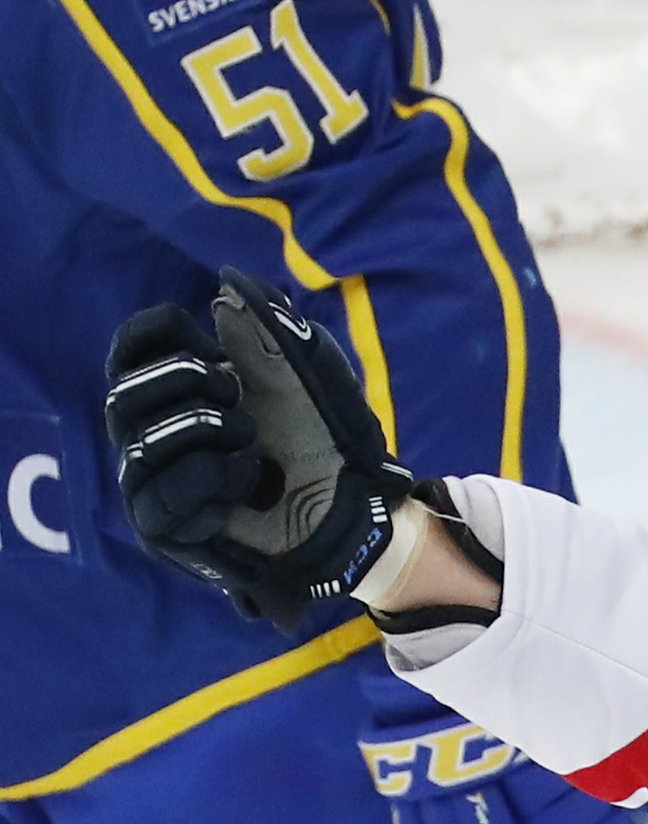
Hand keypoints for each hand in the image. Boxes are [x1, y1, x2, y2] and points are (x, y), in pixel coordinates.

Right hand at [106, 267, 409, 631]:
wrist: (350, 506)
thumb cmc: (318, 441)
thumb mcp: (301, 376)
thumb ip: (264, 335)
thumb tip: (225, 293)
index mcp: (175, 390)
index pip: (128, 351)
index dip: (152, 334)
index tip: (198, 334)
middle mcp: (150, 434)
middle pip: (122, 395)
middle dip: (185, 382)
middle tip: (234, 392)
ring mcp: (151, 483)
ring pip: (141, 443)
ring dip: (206, 429)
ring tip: (248, 439)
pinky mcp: (165, 529)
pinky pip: (167, 494)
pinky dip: (216, 477)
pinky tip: (247, 480)